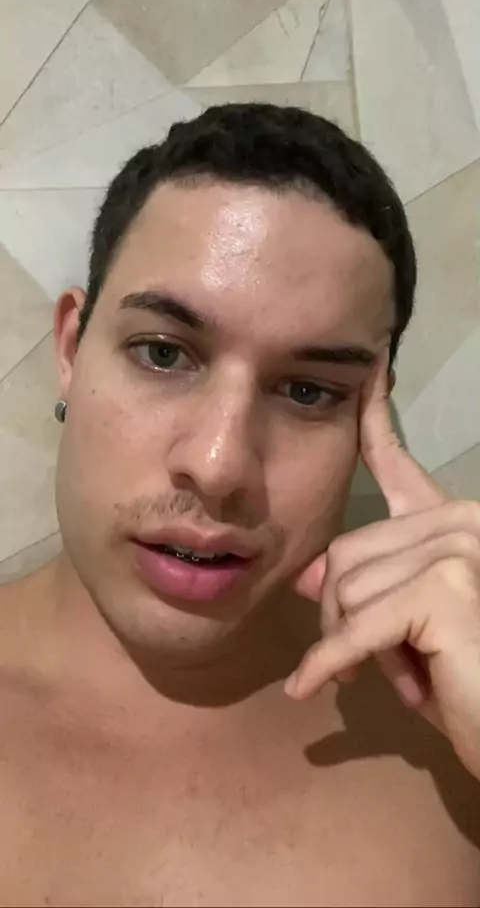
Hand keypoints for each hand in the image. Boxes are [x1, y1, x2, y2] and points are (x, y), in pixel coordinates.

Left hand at [286, 349, 479, 778]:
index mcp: (450, 522)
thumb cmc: (467, 684)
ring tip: (408, 674)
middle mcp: (460, 521)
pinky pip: (355, 627)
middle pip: (344, 552)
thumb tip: (304, 574)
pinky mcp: (447, 589)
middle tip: (376, 662)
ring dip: (353, 647)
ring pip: (345, 591)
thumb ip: (366, 592)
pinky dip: (330, 663)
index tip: (369, 369)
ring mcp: (459, 549)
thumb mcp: (402, 632)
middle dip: (342, 616)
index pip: (397, 462)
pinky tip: (311, 689)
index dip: (374, 417)